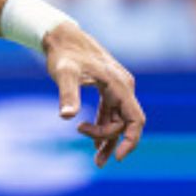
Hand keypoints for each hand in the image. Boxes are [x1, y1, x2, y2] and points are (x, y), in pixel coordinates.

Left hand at [42, 23, 144, 167]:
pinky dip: (103, 126)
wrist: (60, 35)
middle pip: (126, 123)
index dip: (131, 140)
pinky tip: (93, 140)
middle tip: (94, 159)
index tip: (118, 157)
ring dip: (108, 138)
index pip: (135, 119)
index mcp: (119, 85)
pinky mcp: (107, 88)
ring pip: (118, 119)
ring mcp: (116, 88)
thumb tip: (67, 116)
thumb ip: (68, 94)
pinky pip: (110, 112)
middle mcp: (123, 87)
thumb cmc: (63, 53)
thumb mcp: (64, 73)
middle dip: (113, 142)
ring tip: (97, 160)